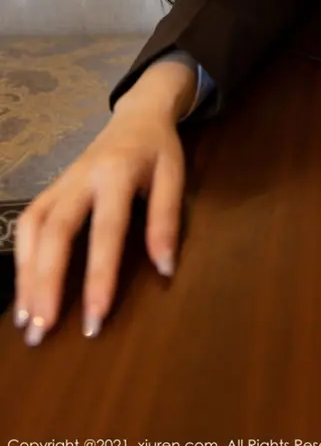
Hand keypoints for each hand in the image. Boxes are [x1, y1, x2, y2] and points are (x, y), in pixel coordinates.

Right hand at [14, 97, 185, 345]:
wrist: (137, 115)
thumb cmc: (158, 150)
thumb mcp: (174, 176)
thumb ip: (166, 219)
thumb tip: (165, 269)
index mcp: (118, 173)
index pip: (107, 229)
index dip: (100, 274)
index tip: (95, 316)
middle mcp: (81, 178)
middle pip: (56, 231)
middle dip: (46, 282)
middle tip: (43, 330)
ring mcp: (61, 182)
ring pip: (33, 228)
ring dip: (26, 276)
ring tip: (27, 322)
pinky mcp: (51, 188)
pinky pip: (28, 223)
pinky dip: (21, 258)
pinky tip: (24, 291)